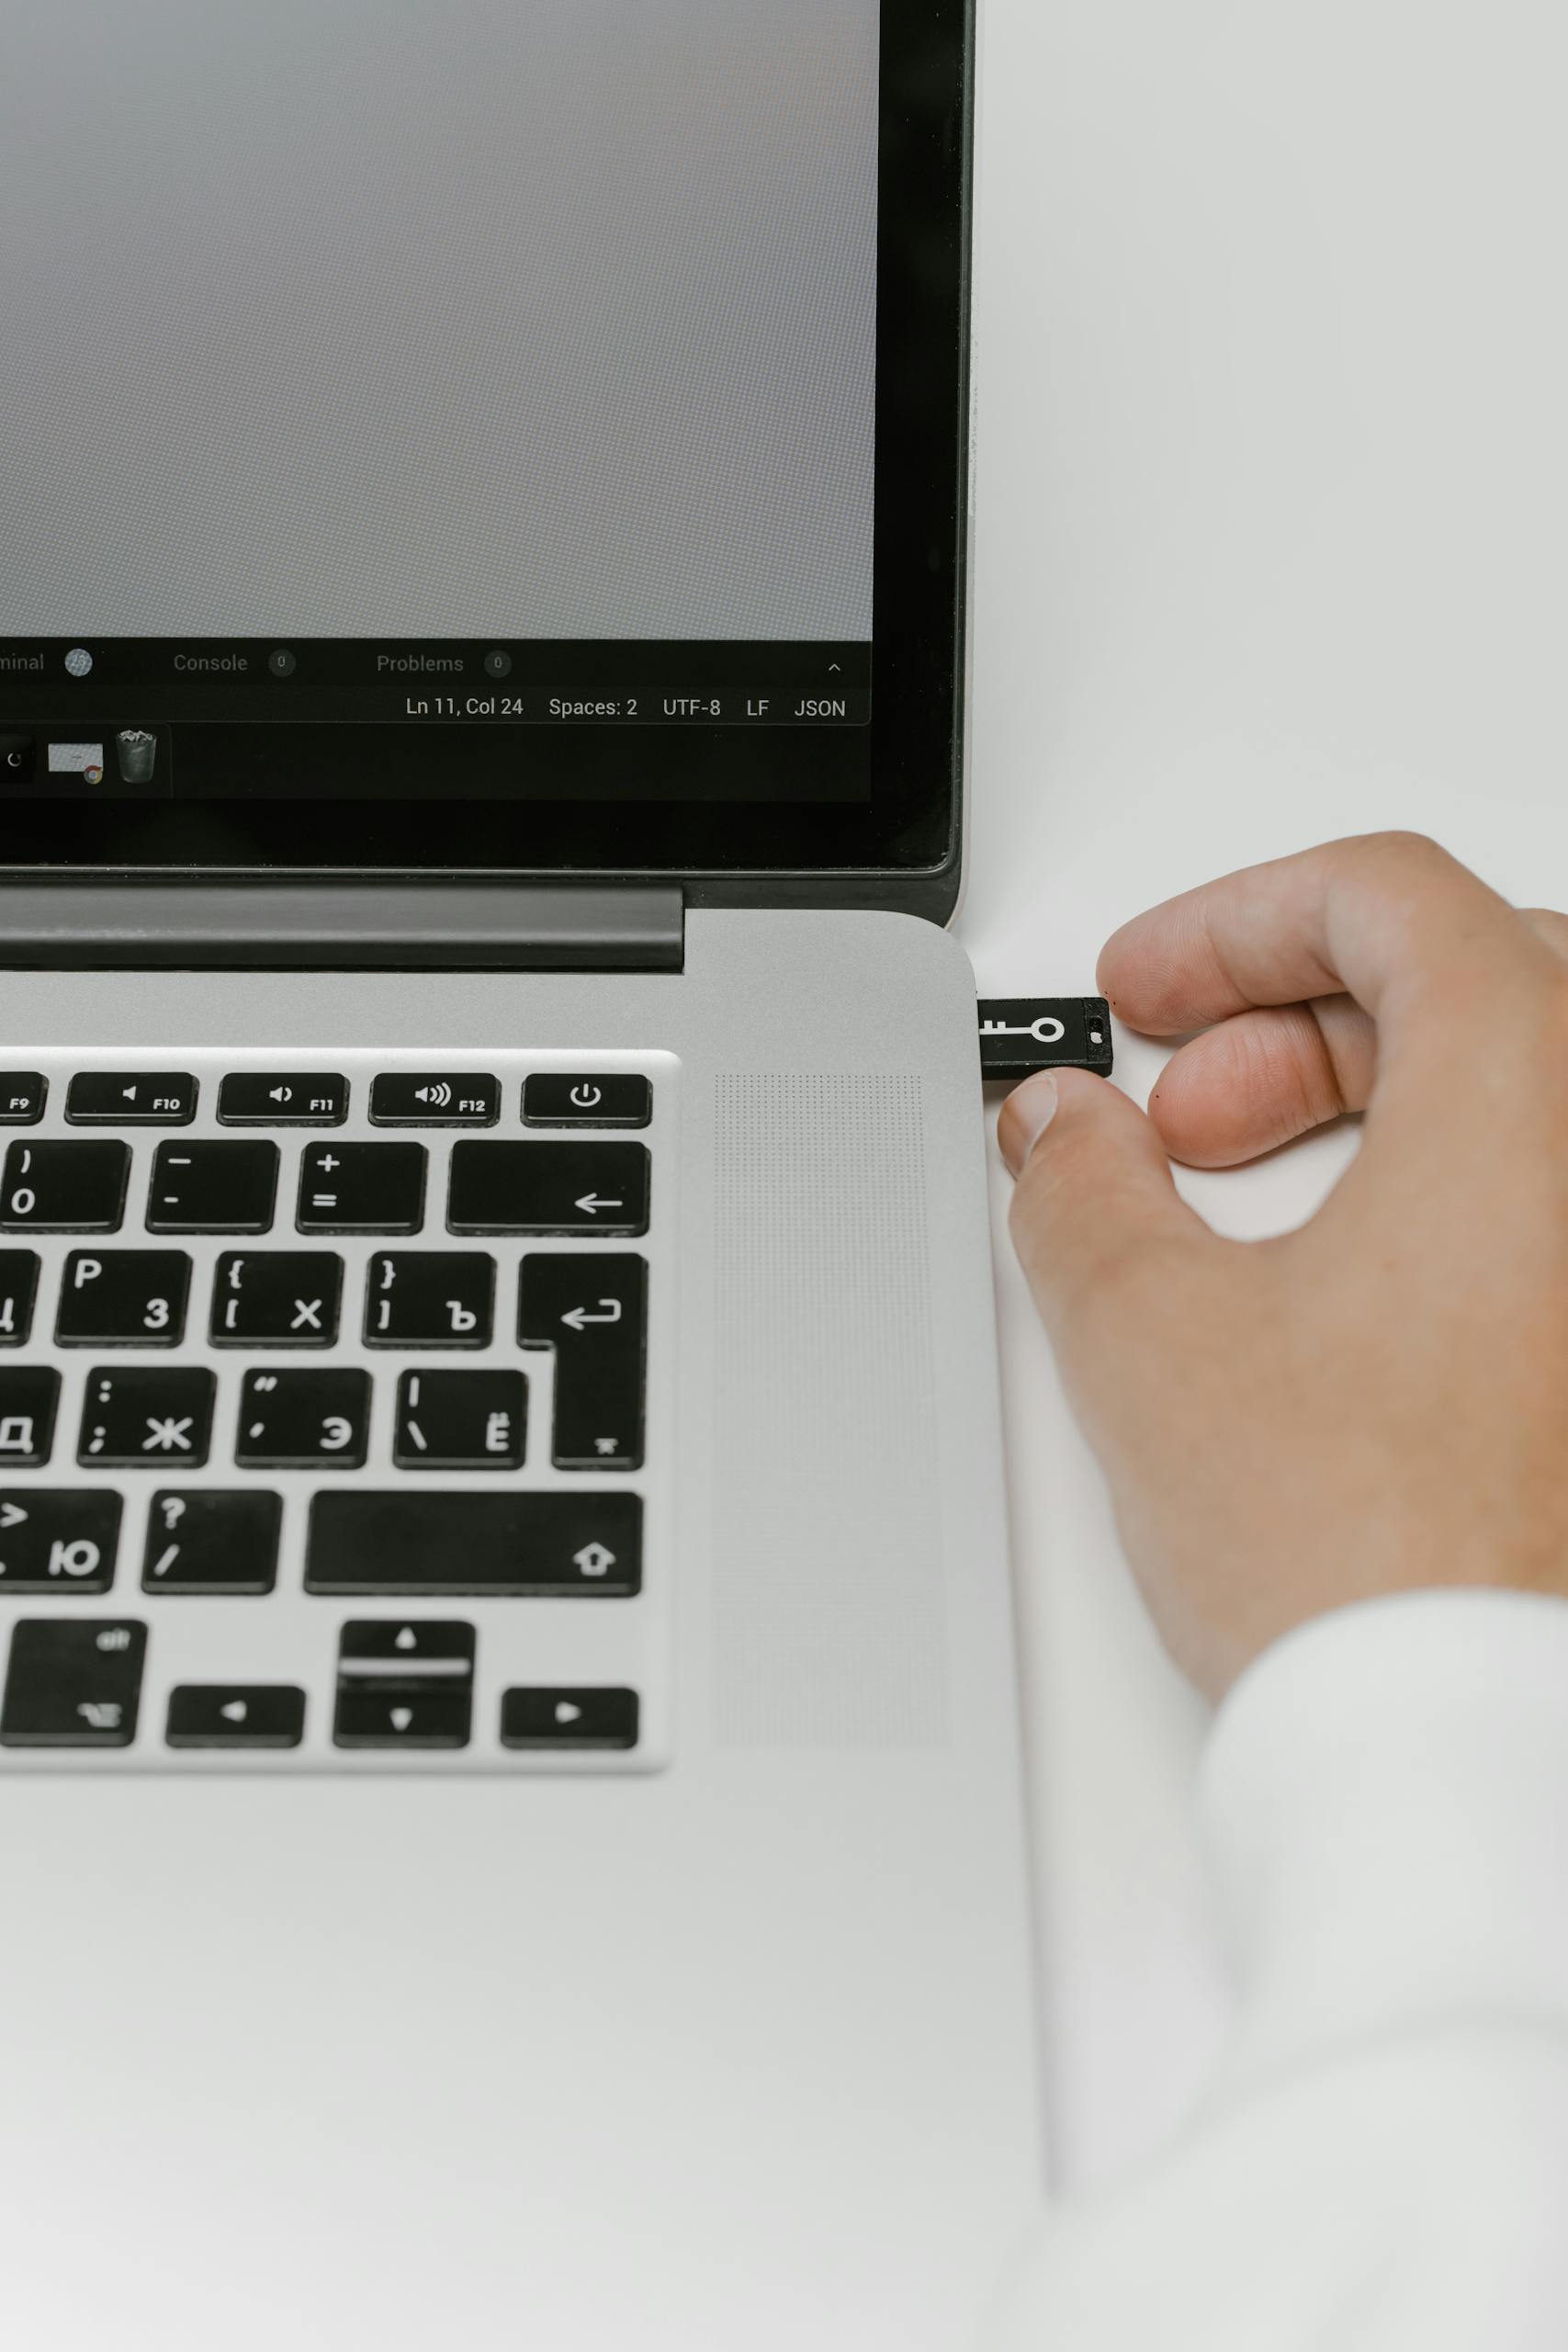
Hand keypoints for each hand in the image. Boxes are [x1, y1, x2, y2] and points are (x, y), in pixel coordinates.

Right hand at [999, 832, 1567, 1700]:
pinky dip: (1457, 1200)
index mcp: (1533, 1092)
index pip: (1391, 895)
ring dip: (1377, 1107)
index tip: (1149, 991)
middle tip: (1181, 1111)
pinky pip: (1552, 1209)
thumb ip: (1082, 1191)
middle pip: (1470, 978)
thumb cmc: (1382, 1572)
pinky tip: (1352, 1295)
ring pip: (1526, 1093)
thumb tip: (1062, 1133)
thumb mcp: (1156, 1342)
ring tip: (1247, 1211)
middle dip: (1295, 1021)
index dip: (1234, 919)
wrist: (1481, 1764)